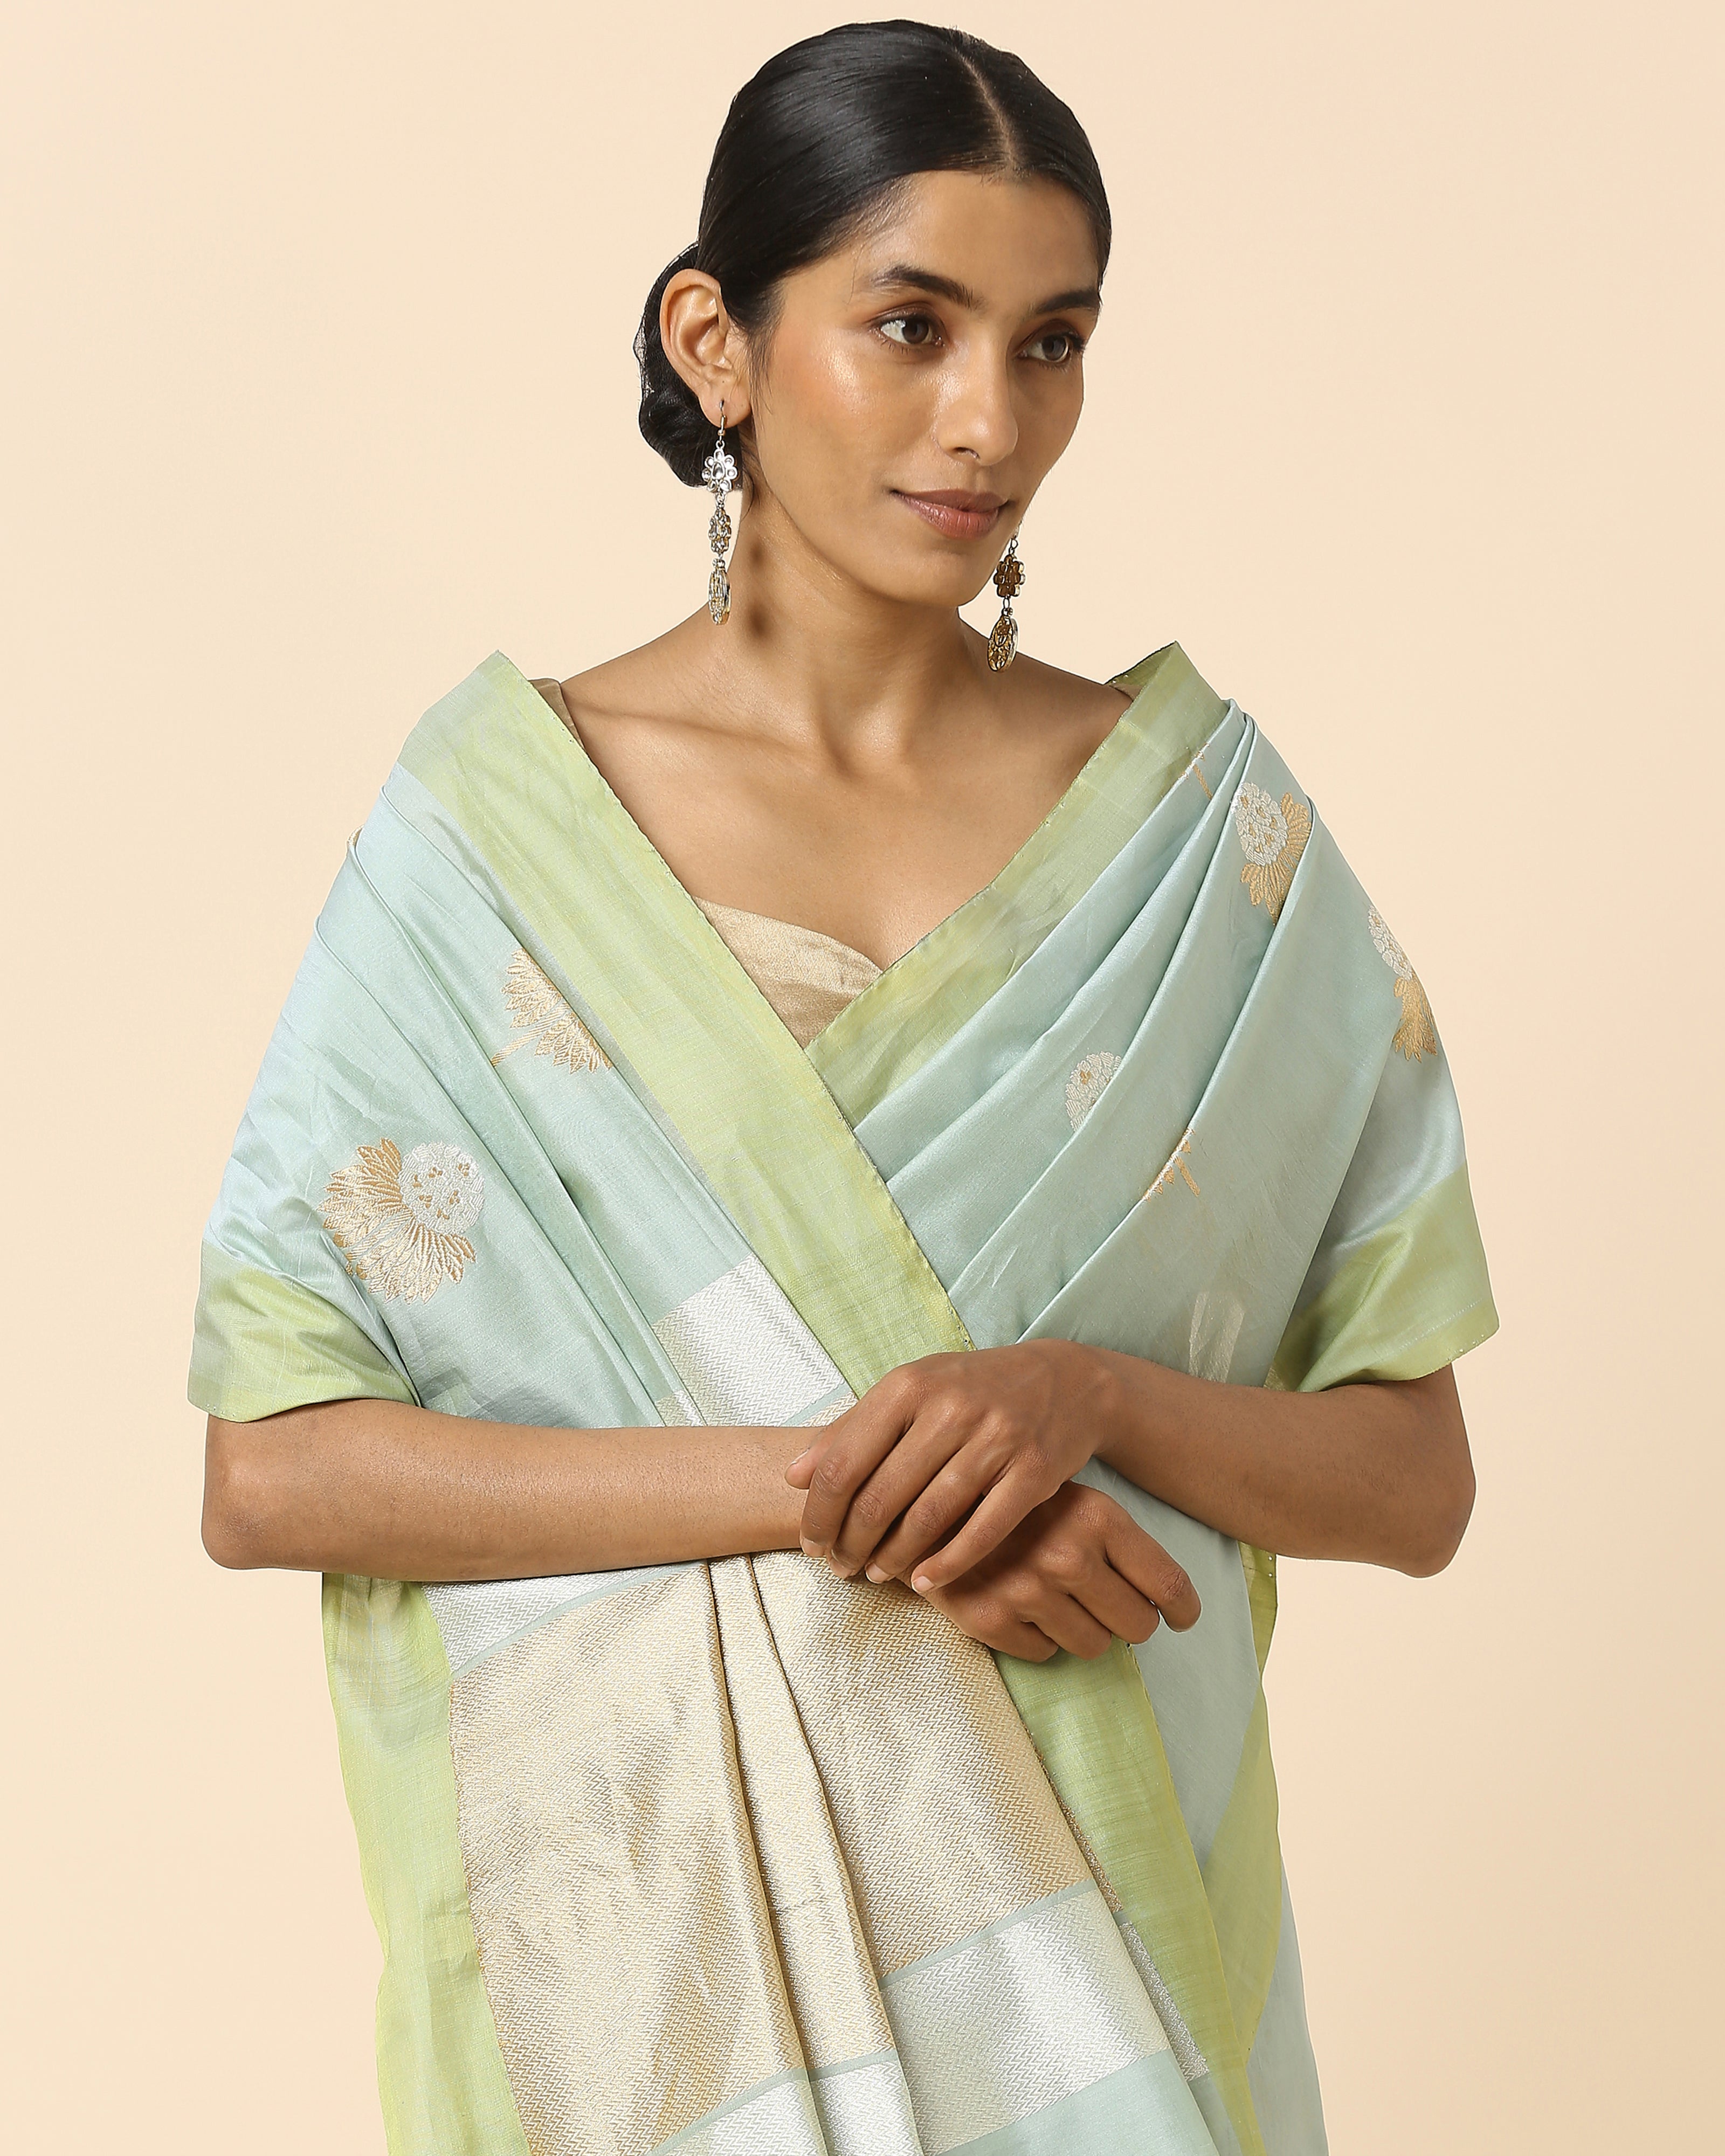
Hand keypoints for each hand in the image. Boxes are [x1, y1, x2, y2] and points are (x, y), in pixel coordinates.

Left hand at [787, 1340, 1109, 1589]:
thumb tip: (792, 1476)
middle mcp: (950, 1408)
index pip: (843, 1463)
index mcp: (909, 1385)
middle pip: (880, 1496)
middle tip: (840, 1568)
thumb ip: (850, 1430)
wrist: (1066, 1380)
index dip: (819, 1513)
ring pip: (928, 1517)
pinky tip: (925, 1580)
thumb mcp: (910, 1391)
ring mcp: (996, 1440)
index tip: (811, 1543)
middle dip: (851, 1543)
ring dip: (893, 1557)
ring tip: (875, 1574)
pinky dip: (949, 1563)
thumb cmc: (971, 1389)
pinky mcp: (1034, 1472)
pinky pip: (983, 1531)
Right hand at [915, 1484, 1199, 1661]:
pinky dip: (1039, 1639)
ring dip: (1083, 1631)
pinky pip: (1044, 1655)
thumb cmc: (1010, 1500)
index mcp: (1096, 1517)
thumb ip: (1115, 1541)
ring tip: (1057, 1601)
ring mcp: (1028, 1591)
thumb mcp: (1071, 1499)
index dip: (1182, 1609)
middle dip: (1129, 1622)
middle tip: (1110, 1607)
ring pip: (1092, 1647)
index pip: (1166, 1584)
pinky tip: (1022, 1607)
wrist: (920, 1500)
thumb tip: (1168, 1601)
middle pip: (1137, 1626)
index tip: (1182, 1618)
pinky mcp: (991, 1620)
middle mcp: (1067, 1556)